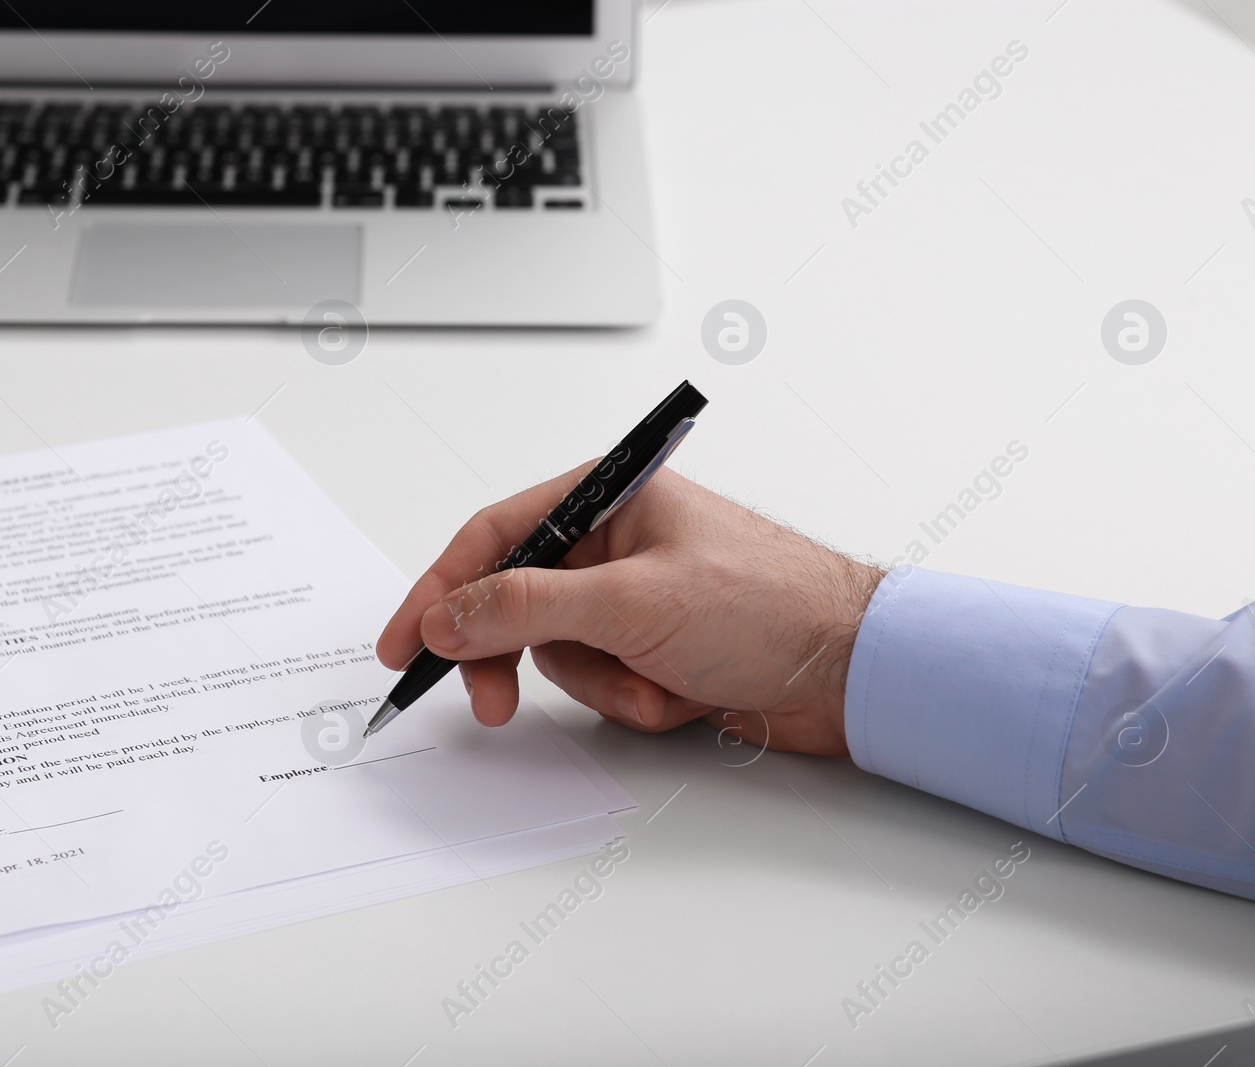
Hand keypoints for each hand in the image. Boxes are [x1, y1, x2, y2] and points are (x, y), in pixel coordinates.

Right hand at [375, 464, 884, 755]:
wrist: (850, 671)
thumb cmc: (769, 604)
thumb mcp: (631, 602)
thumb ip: (526, 606)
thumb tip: (448, 612)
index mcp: (605, 498)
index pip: (493, 537)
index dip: (439, 590)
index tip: (404, 642)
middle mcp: (612, 543)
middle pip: (513, 604)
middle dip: (517, 659)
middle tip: (494, 704)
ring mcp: (632, 600)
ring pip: (558, 655)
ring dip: (603, 684)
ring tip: (657, 681)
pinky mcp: (652, 648)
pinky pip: (603, 683)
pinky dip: (635, 700)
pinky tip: (683, 693)